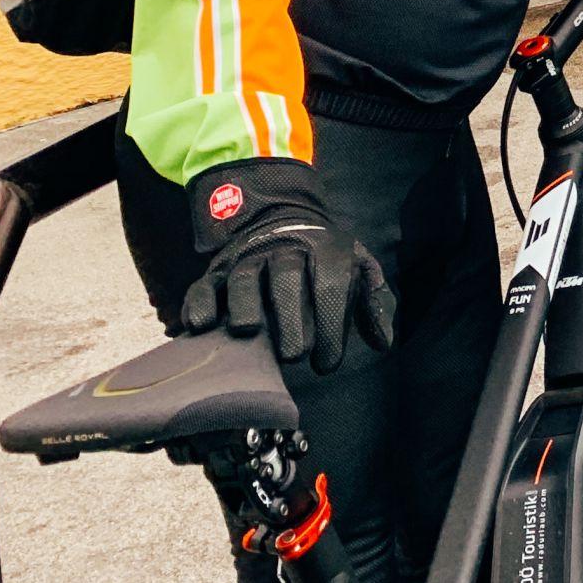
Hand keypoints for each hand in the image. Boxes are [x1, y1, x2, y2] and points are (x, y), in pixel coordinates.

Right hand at [183, 160, 394, 374]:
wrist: (280, 219)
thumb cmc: (324, 260)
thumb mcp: (357, 268)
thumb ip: (372, 303)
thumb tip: (383, 343)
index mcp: (326, 247)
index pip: (331, 284)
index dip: (332, 324)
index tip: (327, 363)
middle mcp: (284, 248)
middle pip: (286, 279)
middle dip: (290, 317)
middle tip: (294, 354)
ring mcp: (247, 257)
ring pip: (244, 279)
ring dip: (246, 307)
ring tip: (251, 333)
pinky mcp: (215, 271)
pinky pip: (203, 285)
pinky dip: (200, 305)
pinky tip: (204, 326)